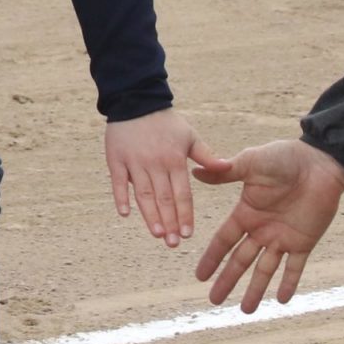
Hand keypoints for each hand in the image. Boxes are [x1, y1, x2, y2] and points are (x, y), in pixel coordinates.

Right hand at [103, 109, 224, 247]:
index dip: (185, 214)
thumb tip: (227, 167)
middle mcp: (155, 163)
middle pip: (163, 198)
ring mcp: (134, 162)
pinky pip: (118, 181)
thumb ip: (206, 155)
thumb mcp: (189, 135)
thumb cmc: (166, 122)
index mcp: (175, 159)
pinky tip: (125, 214)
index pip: (182, 193)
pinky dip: (120, 197)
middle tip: (174, 243)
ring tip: (157, 234)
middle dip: (170, 222)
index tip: (189, 234)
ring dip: (150, 215)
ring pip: (143, 194)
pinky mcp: (116, 158)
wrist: (136, 100)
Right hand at [193, 138, 343, 311]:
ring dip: (255, 289)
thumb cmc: (285, 158)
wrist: (320, 162)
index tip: (199, 276)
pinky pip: (295, 267)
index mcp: (247, 213)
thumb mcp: (253, 163)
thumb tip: (195, 172)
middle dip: (227, 280)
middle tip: (214, 301)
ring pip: (265, 270)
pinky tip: (281, 300)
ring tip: (245, 311)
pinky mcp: (304, 241)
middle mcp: (262, 229)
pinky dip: (288, 283)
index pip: (224, 241)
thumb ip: (227, 172)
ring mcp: (283, 237)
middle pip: (241, 260)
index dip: (211, 258)